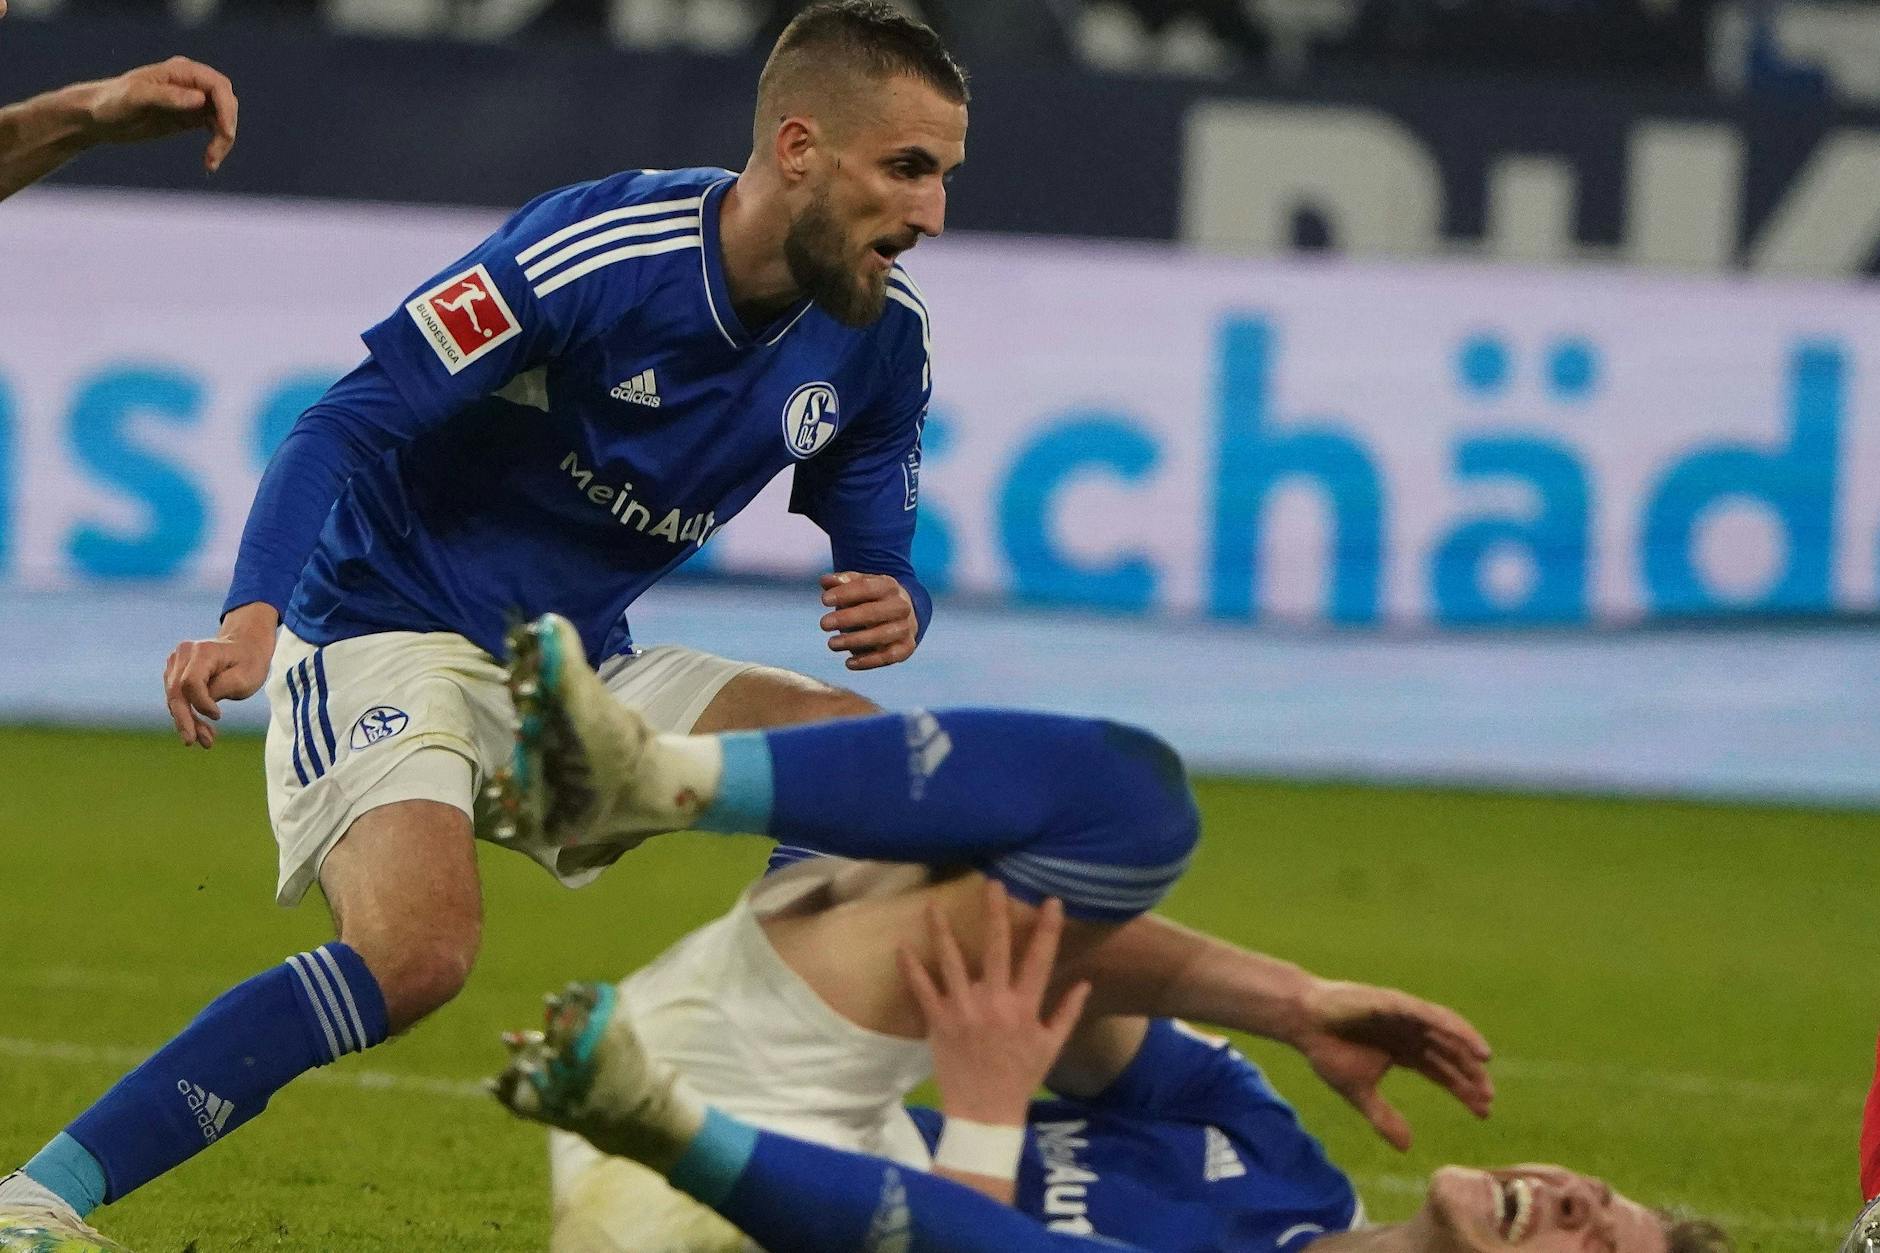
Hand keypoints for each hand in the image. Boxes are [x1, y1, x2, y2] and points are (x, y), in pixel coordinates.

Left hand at [77, 57, 237, 172]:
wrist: (98, 117)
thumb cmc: (111, 102)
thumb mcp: (136, 98)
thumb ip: (167, 96)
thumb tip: (200, 99)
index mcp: (181, 71)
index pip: (218, 85)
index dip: (227, 108)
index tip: (225, 132)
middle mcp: (191, 83)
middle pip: (226, 102)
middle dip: (227, 127)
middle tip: (216, 153)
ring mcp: (192, 101)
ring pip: (224, 119)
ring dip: (223, 141)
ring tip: (211, 163)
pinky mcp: (190, 118)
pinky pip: (215, 130)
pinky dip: (217, 146)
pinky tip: (208, 162)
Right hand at [163, 602, 277, 748]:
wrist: (245, 647)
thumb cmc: (249, 663)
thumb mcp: (245, 678)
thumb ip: (221, 688)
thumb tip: (198, 706)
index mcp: (203, 651)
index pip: (190, 683)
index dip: (200, 703)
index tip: (218, 716)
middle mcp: (183, 653)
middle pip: (177, 692)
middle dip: (185, 720)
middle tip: (193, 742)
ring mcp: (175, 662)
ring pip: (174, 698)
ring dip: (187, 721)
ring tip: (207, 740)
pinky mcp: (174, 673)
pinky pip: (177, 698)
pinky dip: (188, 715)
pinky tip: (202, 731)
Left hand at [819, 571, 916, 670]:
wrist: (904, 614)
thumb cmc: (873, 598)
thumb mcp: (860, 585)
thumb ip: (842, 582)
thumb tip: (825, 580)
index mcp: (889, 586)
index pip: (867, 587)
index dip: (845, 593)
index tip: (824, 600)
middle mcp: (901, 606)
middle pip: (874, 612)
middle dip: (847, 618)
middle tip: (823, 624)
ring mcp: (905, 627)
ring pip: (881, 635)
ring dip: (854, 641)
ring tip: (832, 644)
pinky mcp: (906, 647)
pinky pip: (888, 657)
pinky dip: (868, 661)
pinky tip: (849, 663)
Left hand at [897, 881, 1091, 1125]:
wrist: (985, 1113)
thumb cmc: (1021, 1079)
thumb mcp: (1051, 1047)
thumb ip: (1067, 1012)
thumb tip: (1085, 983)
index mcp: (1025, 1008)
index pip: (1040, 959)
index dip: (1048, 929)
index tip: (1052, 901)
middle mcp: (995, 1003)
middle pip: (996, 949)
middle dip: (995, 913)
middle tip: (993, 883)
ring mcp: (964, 1011)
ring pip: (952, 962)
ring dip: (942, 931)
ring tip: (932, 904)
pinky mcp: (939, 1022)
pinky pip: (923, 990)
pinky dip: (911, 968)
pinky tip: (902, 945)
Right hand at [1290, 979, 1494, 1150]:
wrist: (1302, 1024)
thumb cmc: (1328, 1051)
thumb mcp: (1359, 1092)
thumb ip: (1383, 1117)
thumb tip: (1407, 1148)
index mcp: (1404, 1051)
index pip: (1442, 1072)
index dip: (1463, 1090)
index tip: (1484, 1112)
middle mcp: (1410, 1032)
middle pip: (1450, 1054)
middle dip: (1470, 1075)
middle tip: (1488, 1099)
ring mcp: (1405, 1016)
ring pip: (1445, 1031)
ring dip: (1467, 1045)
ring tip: (1486, 1062)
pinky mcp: (1396, 1002)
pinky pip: (1430, 1014)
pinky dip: (1451, 1026)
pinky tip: (1467, 1041)